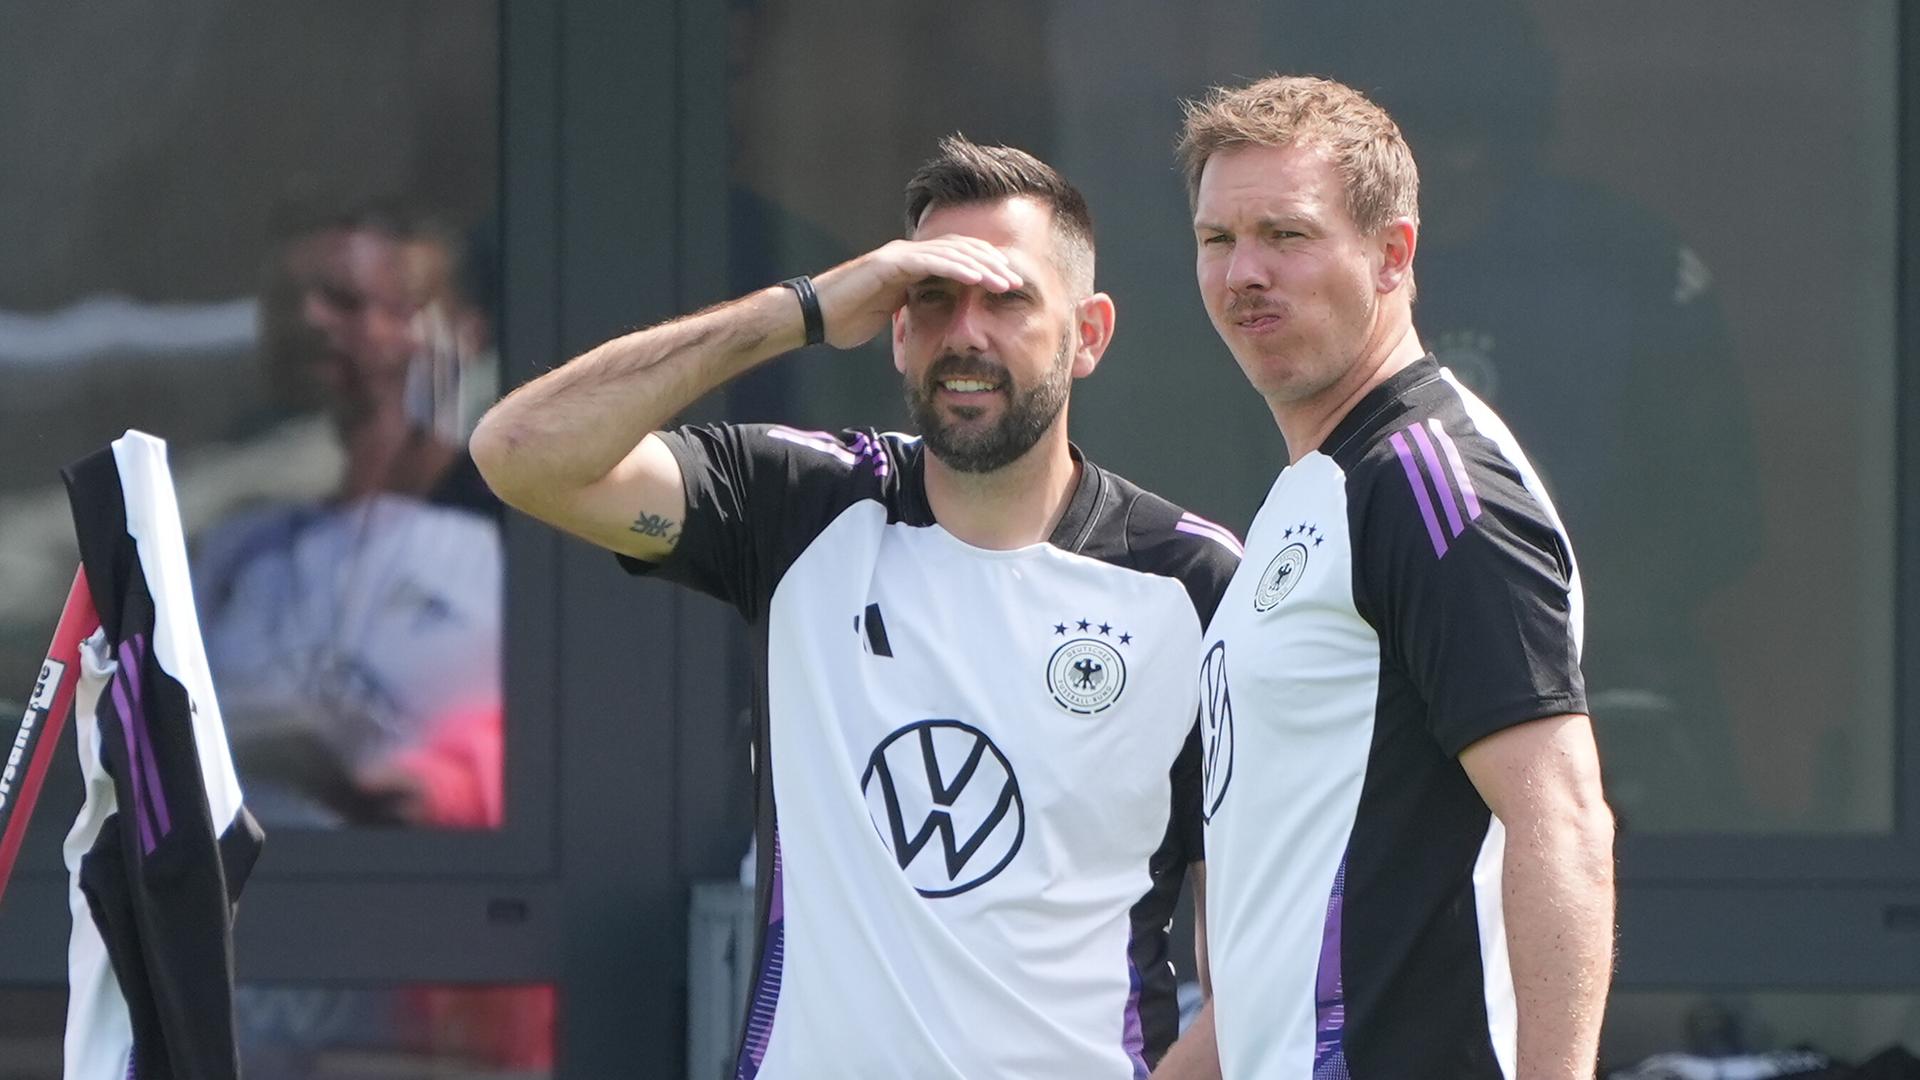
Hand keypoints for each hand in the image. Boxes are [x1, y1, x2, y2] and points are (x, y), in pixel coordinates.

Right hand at [809, 237, 1023, 348]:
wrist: (815, 317)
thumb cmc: (847, 319)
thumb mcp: (891, 316)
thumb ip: (913, 311)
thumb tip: (932, 322)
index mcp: (912, 266)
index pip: (957, 261)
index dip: (984, 270)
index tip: (1008, 286)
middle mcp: (908, 255)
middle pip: (960, 252)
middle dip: (991, 265)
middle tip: (1017, 281)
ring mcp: (898, 256)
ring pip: (950, 253)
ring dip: (981, 266)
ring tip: (1005, 281)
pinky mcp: (888, 263)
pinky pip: (929, 262)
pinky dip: (955, 267)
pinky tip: (977, 277)